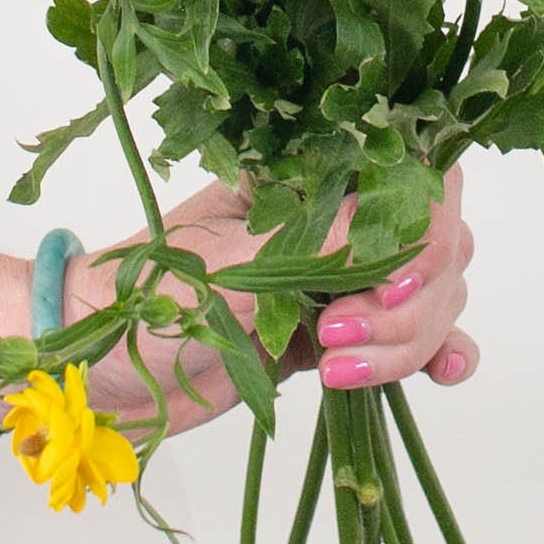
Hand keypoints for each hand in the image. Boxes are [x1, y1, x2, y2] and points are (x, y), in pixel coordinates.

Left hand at [65, 165, 476, 434]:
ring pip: (430, 294)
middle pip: (435, 239)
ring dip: (407, 338)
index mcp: (305, 175)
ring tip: (334, 366)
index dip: (425, 224)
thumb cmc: (147, 296)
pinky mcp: (338, 332)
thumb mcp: (233, 266)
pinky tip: (440, 373)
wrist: (103, 367)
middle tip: (338, 332)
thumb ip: (323, 245)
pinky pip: (416, 336)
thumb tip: (409, 227)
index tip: (395, 281)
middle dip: (411, 298)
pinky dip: (437, 352)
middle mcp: (334, 217)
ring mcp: (340, 276)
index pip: (407, 170)